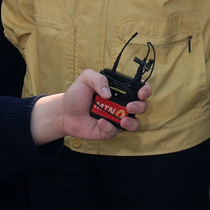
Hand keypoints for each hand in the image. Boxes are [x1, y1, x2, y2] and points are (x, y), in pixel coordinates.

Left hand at [29, 70, 151, 143]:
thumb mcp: (85, 78)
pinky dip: (109, 127)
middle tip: (129, 106)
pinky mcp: (109, 131)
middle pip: (142, 106)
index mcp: (119, 91)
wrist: (64, 113)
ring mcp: (116, 119)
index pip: (140, 89)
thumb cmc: (77, 95)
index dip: (145, 91)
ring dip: (132, 122)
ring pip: (135, 123)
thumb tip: (108, 93)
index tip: (141, 93)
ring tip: (122, 120)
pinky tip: (99, 122)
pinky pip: (115, 131)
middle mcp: (121, 105)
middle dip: (140, 107)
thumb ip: (98, 78)